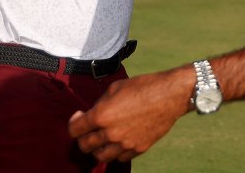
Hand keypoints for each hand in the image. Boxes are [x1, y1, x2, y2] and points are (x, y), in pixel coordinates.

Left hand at [68, 67, 194, 162]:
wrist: (170, 95)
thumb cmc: (143, 86)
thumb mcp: (116, 87)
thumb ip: (101, 103)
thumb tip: (93, 112)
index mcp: (101, 115)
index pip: (75, 129)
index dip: (74, 122)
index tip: (79, 117)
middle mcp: (110, 133)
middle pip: (85, 146)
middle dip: (83, 137)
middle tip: (88, 129)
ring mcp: (125, 144)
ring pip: (101, 156)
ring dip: (98, 148)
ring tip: (102, 139)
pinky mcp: (138, 149)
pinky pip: (120, 158)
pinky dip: (116, 151)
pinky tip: (119, 140)